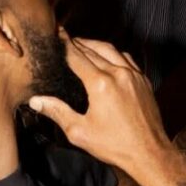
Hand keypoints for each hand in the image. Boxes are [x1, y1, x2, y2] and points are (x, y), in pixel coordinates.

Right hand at [29, 37, 171, 175]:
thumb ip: (57, 112)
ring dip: (96, 45)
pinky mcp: (143, 80)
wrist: (149, 152)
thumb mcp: (79, 132)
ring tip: (84, 44)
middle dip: (78, 43)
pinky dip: (114, 53)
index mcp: (100, 84)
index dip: (65, 44)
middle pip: (94, 50)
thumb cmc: (114, 145)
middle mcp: (118, 73)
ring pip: (112, 50)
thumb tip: (36, 100)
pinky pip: (127, 58)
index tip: (56, 33)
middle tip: (66, 38)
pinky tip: (109, 57)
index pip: (77, 57)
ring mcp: (134, 75)